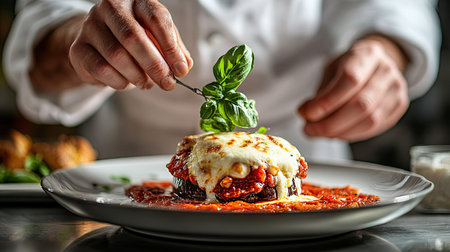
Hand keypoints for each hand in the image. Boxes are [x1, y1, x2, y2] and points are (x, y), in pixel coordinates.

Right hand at [69, 0, 192, 90]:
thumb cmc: (138, 39)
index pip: (156, 18)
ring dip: (137, 76)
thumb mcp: (159, 39)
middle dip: (154, 65)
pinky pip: (101, 69)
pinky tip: (127, 83)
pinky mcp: (78, 48)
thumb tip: (184, 66)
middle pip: (133, 37)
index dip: (170, 46)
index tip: (181, 70)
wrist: (101, 43)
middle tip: (167, 83)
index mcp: (136, 0)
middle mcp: (111, 7)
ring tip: (147, 83)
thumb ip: (174, 50)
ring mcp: (90, 25)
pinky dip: (119, 82)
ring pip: (116, 55)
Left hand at [298, 36, 408, 141]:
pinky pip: (375, 128)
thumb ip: (320, 92)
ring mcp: (397, 89)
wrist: (375, 64)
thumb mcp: (331, 71)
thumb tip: (306, 114)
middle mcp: (387, 70)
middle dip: (331, 123)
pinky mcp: (399, 106)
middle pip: (362, 104)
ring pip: (370, 120)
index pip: (350, 79)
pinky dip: (351, 134)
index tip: (307, 114)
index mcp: (368, 54)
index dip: (327, 101)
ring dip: (340, 132)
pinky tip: (336, 133)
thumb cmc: (349, 67)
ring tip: (320, 132)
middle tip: (309, 129)